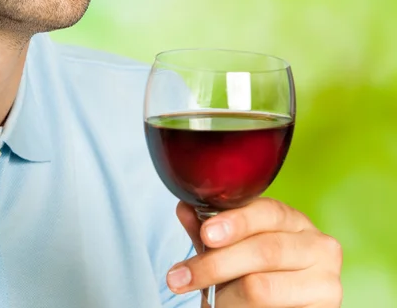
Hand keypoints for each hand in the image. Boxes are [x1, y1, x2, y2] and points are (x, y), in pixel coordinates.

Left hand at [167, 198, 342, 306]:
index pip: (267, 211)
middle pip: (264, 250)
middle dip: (217, 264)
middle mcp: (318, 245)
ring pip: (263, 286)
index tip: (206, 234)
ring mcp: (326, 281)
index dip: (235, 221)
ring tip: (207, 300)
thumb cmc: (252, 273)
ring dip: (226, 296)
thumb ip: (208, 229)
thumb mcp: (228, 248)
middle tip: (181, 276)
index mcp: (292, 220)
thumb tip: (184, 208)